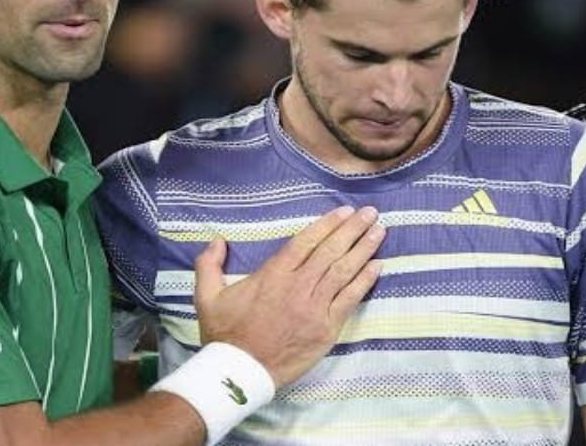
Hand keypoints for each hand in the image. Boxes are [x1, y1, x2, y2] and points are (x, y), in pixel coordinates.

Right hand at [193, 206, 383, 386]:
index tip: (344, 211)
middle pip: (330, 251)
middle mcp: (297, 286)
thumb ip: (209, 265)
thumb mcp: (207, 296)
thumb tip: (217, 241)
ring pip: (344, 271)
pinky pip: (350, 299)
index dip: (327, 224)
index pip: (306, 242)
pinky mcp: (326, 329)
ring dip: (363, 249)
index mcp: (273, 275)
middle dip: (352, 229)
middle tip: (370, 213)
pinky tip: (377, 266)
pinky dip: (364, 281)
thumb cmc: (224, 335)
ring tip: (379, 231)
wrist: (240, 373)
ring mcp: (314, 308)